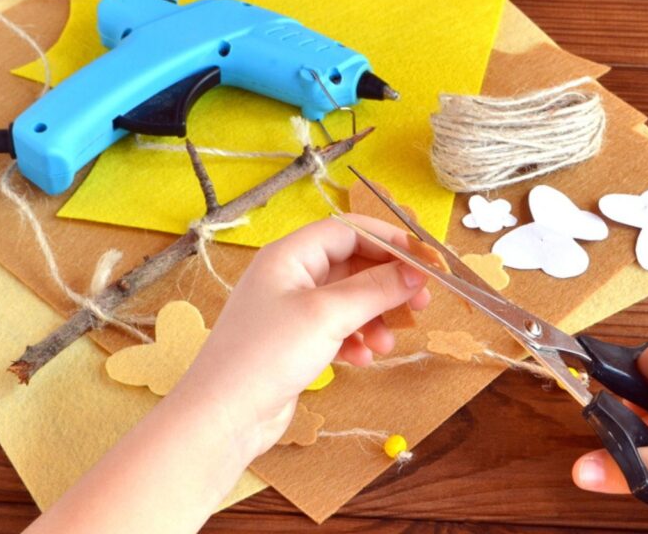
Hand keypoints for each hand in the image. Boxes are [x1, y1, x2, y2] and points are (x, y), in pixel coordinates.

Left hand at [176, 214, 429, 459]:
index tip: (425, 262)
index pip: (350, 230)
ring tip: (388, 343)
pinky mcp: (295, 342)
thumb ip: (375, 289)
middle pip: (354, 265)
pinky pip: (338, 329)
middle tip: (421, 303)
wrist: (222, 417)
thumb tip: (416, 270)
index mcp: (289, 255)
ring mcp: (292, 310)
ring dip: (375, 317)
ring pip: (350, 300)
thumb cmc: (264, 355)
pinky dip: (357, 339)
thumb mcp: (327, 315)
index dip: (390, 242)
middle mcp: (290, 276)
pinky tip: (362, 358)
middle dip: (388, 284)